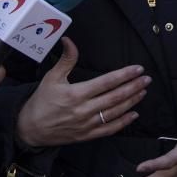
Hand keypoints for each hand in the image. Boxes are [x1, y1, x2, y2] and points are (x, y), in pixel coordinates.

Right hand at [15, 37, 148, 147]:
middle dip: (133, 87)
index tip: (138, 69)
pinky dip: (123, 122)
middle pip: (115, 97)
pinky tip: (133, 114)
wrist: (30, 128)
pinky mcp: (87, 135)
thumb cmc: (41, 101)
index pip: (106, 82)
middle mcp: (83, 110)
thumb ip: (66, 59)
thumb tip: (69, 40)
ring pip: (115, 112)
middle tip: (147, 79)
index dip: (124, 75)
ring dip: (131, 101)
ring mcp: (86, 124)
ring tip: (143, 92)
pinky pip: (109, 129)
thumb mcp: (52, 77)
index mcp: (76, 93)